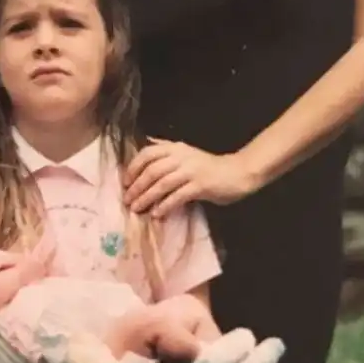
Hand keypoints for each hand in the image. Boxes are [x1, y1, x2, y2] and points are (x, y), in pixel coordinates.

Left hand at [124, 140, 259, 217]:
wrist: (238, 172)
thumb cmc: (208, 167)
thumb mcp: (186, 154)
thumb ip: (167, 152)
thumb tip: (145, 151)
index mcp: (175, 148)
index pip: (147, 153)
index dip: (133, 168)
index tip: (125, 182)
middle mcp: (181, 157)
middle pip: (151, 171)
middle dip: (136, 187)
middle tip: (127, 200)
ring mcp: (191, 171)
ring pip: (161, 184)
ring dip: (146, 198)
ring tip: (136, 209)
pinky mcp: (200, 186)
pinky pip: (177, 196)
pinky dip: (165, 206)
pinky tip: (157, 214)